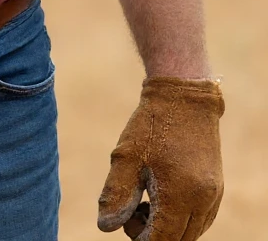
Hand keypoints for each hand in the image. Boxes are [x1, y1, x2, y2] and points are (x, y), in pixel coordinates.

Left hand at [98, 77, 223, 239]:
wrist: (183, 97)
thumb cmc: (152, 124)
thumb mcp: (126, 156)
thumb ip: (116, 194)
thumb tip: (107, 227)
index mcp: (180, 195)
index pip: (161, 240)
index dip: (138, 235)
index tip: (126, 215)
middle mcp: (203, 201)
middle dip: (154, 233)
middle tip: (135, 206)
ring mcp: (214, 196)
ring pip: (191, 233)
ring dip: (169, 228)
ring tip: (147, 199)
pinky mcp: (217, 189)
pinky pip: (201, 220)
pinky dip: (182, 219)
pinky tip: (163, 196)